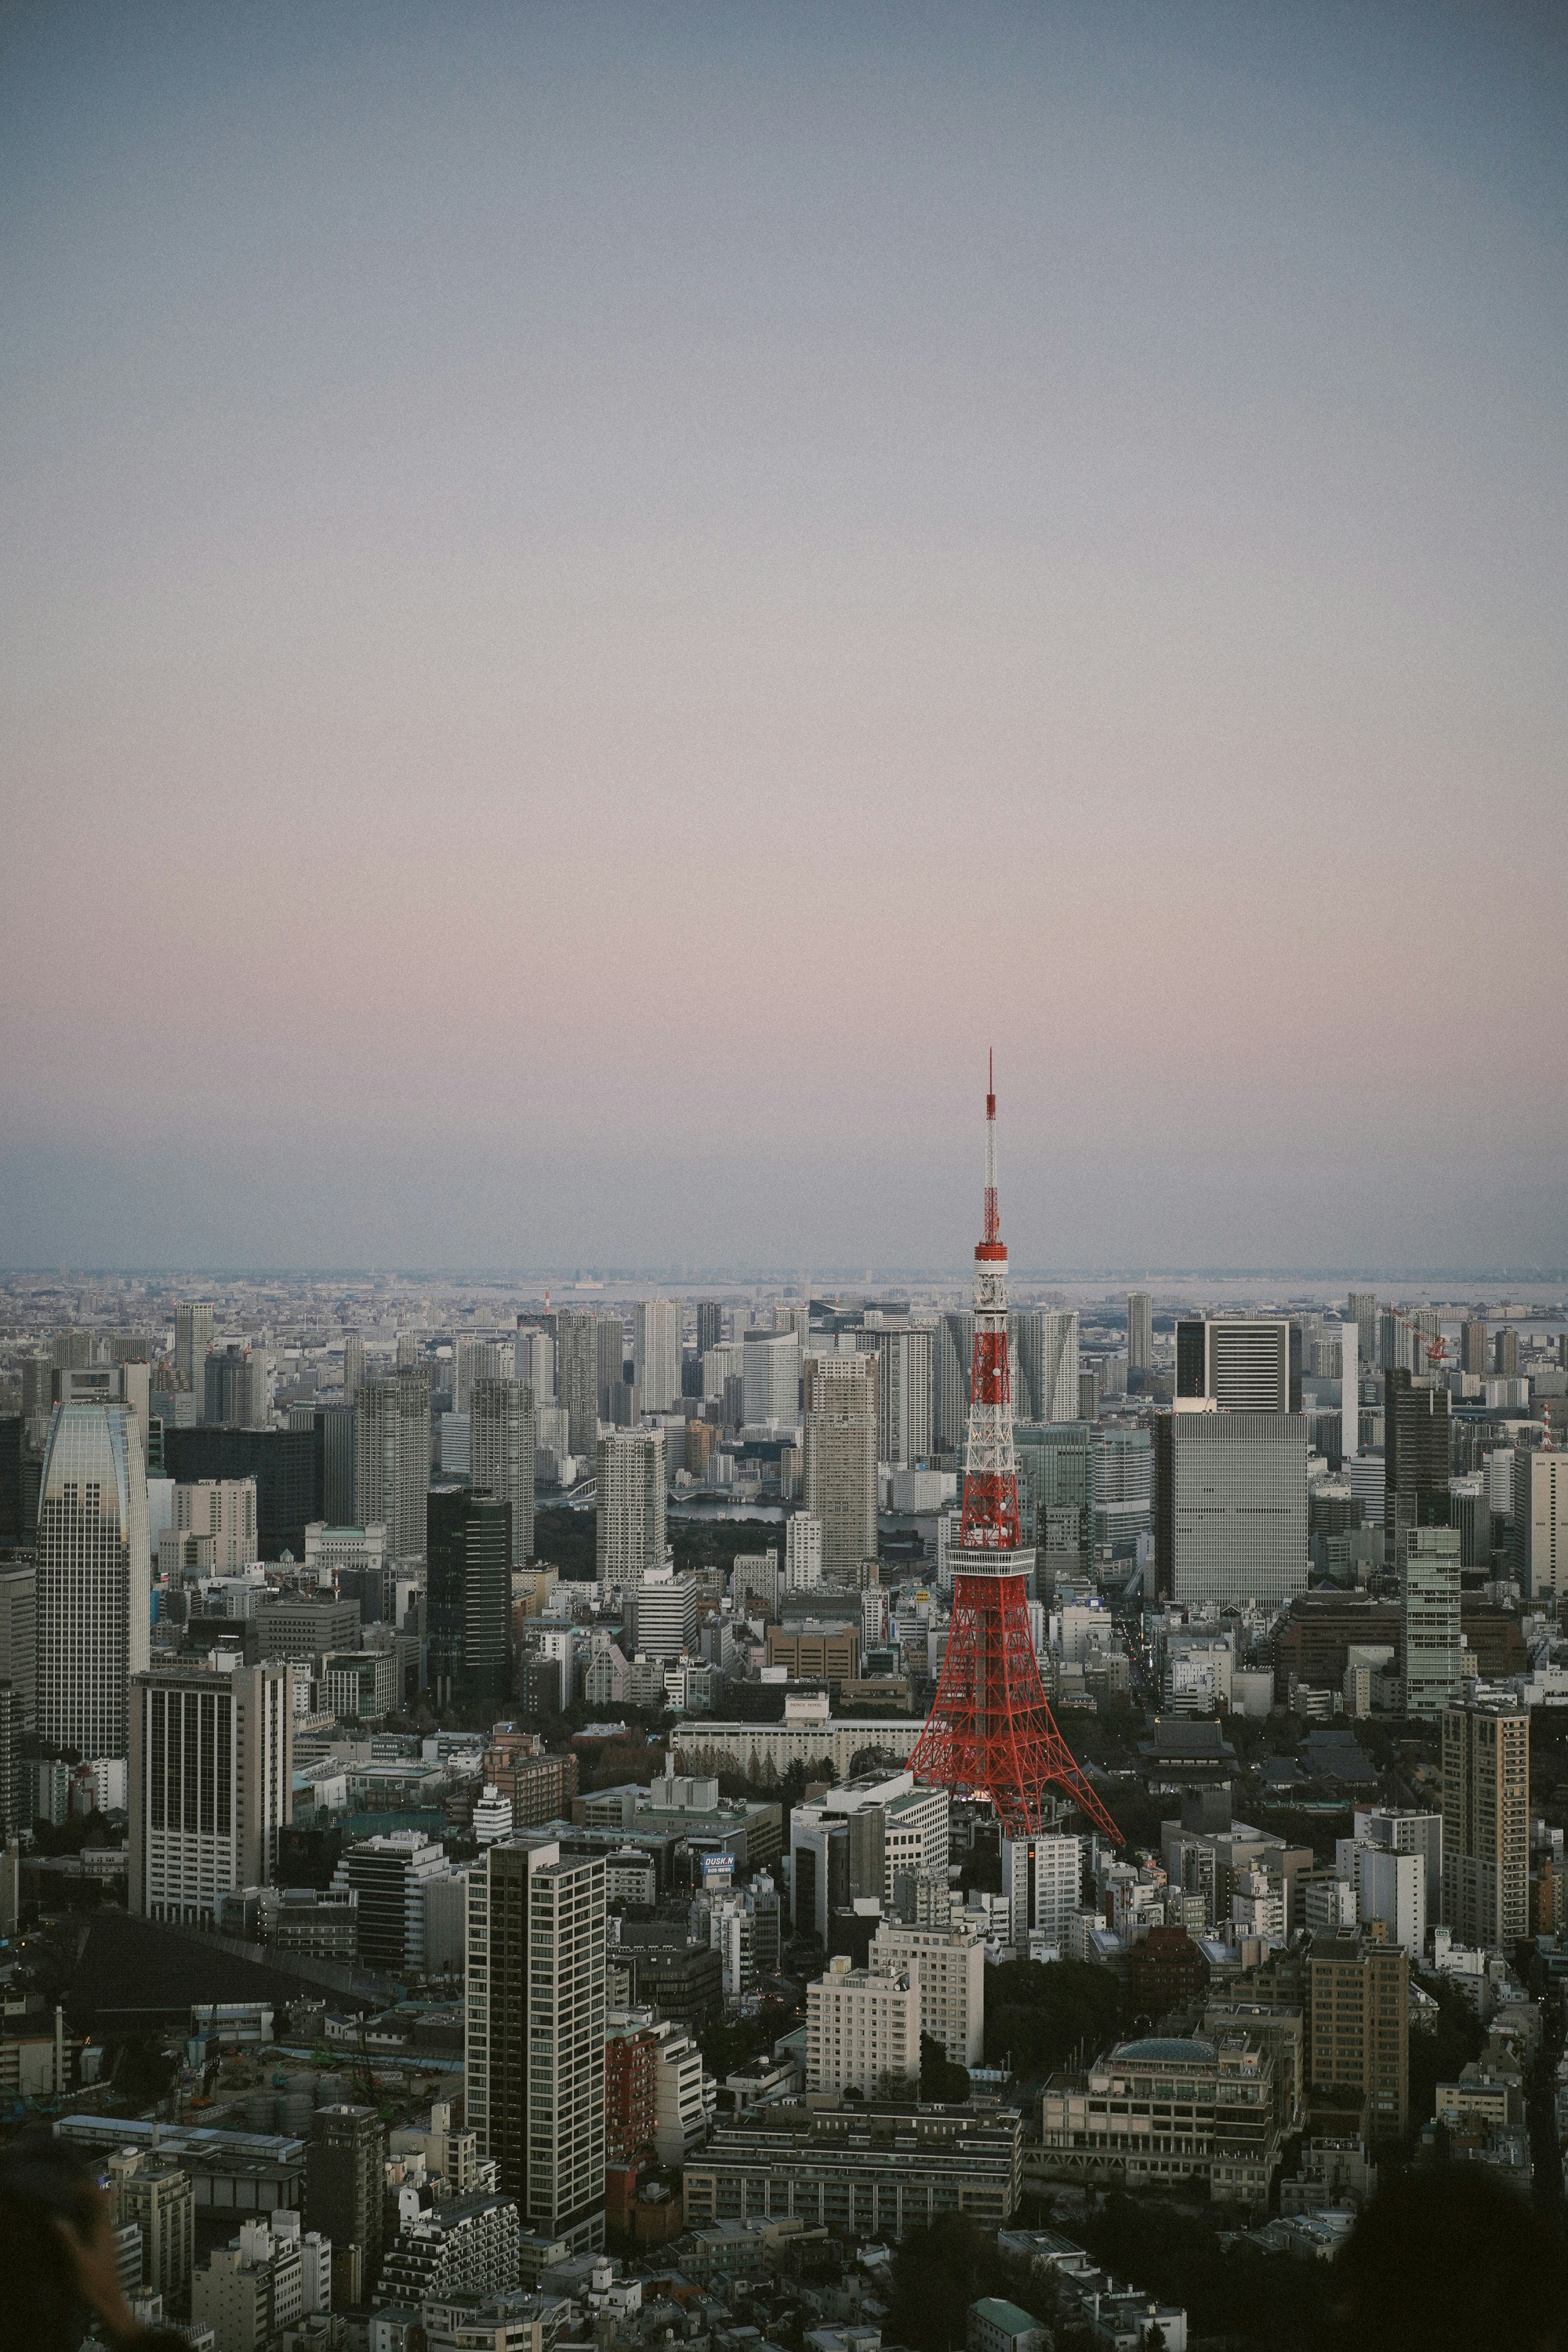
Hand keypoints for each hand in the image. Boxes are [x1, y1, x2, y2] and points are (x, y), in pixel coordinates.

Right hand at [53, 2187, 138, 2344]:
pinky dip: (87, 2220)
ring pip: (100, 2215)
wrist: (109, 2303)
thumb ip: (68, 2239)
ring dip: (87, 2207)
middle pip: (101, 2204)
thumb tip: (57, 2218)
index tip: (72, 2185)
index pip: (101, 2198)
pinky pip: (97, 2226)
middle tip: (69, 2191)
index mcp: (104, 2229)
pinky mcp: (106, 2249)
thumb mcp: (78, 2262)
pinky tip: (77, 2229)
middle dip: (87, 2194)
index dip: (88, 2188)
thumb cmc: (95, 2283)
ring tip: (70, 2206)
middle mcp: (109, 2230)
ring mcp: (109, 2239)